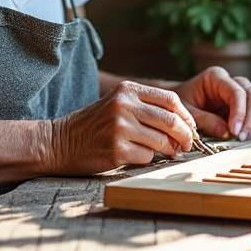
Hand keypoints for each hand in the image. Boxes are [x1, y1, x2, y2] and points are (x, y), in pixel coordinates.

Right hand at [46, 81, 197, 173]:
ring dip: (169, 150)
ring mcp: (120, 128)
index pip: (170, 99)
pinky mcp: (116, 150)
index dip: (186, 115)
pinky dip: (149, 159)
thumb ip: (146, 108)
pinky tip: (138, 156)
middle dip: (185, 135)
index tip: (190, 127)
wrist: (59, 142)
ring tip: (166, 152)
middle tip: (187, 144)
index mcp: (127, 90)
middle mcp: (124, 105)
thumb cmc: (93, 125)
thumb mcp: (117, 104)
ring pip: (162, 141)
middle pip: (170, 120)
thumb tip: (184, 125)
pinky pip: (147, 157)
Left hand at [174, 68, 250, 141]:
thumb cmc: (180, 104)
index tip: (235, 132)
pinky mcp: (243, 104)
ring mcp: (238, 92)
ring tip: (248, 136)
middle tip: (242, 137)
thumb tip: (226, 133)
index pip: (236, 92)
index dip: (239, 112)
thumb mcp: (187, 112)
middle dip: (250, 118)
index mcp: (215, 77)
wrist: (174, 104)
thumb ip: (206, 121)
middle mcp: (230, 82)